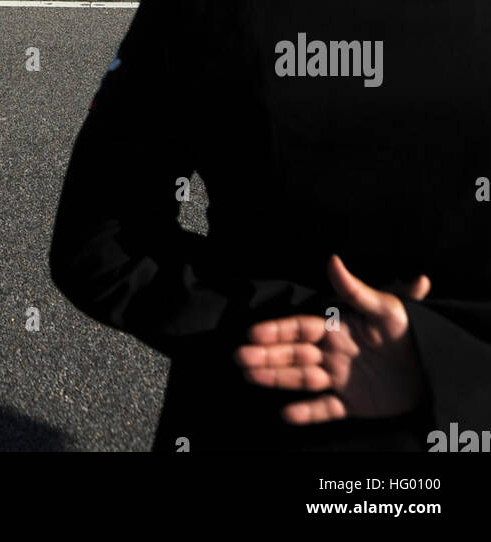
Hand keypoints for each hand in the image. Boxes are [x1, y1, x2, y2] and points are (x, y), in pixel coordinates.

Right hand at [234, 254, 430, 423]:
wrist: (436, 368)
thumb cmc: (413, 332)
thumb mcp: (388, 308)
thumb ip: (358, 289)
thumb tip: (332, 259)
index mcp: (338, 327)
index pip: (301, 328)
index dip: (277, 330)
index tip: (253, 333)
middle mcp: (333, 352)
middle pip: (293, 353)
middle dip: (266, 355)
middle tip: (239, 358)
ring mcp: (340, 379)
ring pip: (301, 378)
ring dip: (276, 378)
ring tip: (249, 376)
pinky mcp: (353, 404)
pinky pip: (325, 410)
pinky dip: (307, 413)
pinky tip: (286, 415)